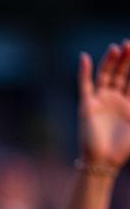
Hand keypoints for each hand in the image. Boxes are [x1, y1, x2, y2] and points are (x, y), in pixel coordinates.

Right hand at [78, 41, 129, 171]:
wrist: (104, 160)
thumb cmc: (124, 145)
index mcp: (129, 103)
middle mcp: (114, 99)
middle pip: (121, 73)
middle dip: (126, 59)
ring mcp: (100, 101)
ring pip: (105, 75)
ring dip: (109, 61)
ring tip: (116, 48)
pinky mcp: (86, 106)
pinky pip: (84, 85)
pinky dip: (83, 72)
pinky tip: (84, 58)